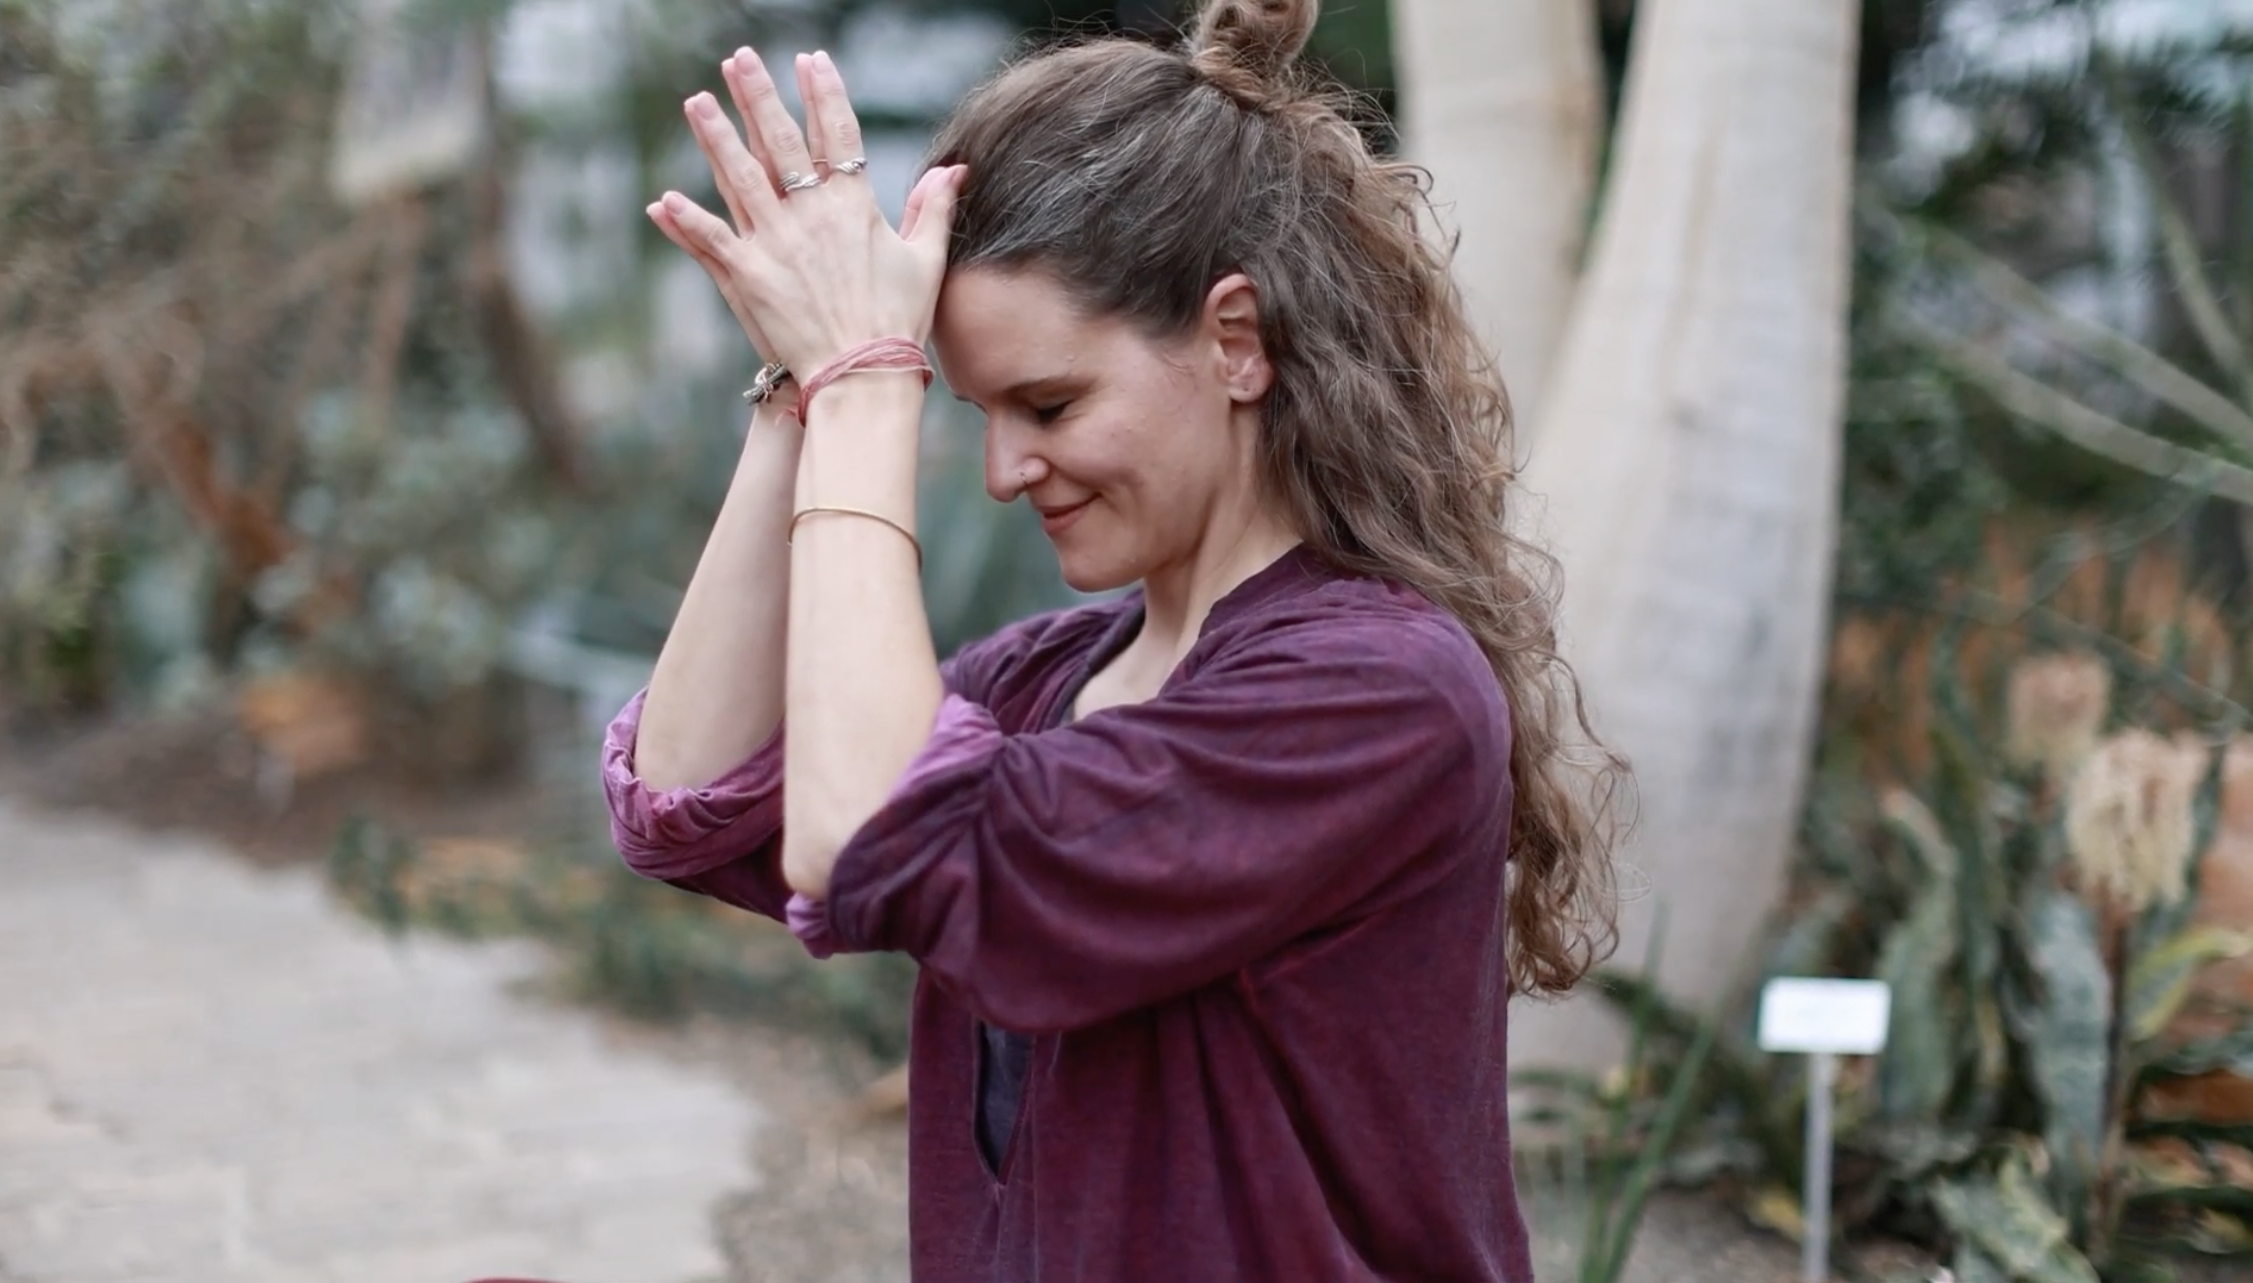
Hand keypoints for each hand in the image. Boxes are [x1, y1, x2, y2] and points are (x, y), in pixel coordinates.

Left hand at [649, 47, 965, 380]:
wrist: (863, 375)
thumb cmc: (898, 323)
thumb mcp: (925, 261)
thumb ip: (934, 209)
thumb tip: (955, 169)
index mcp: (854, 207)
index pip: (838, 135)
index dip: (824, 94)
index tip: (811, 61)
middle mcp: (811, 216)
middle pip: (782, 142)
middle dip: (759, 96)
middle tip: (739, 59)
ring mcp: (776, 244)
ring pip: (741, 177)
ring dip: (717, 137)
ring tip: (698, 101)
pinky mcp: (749, 276)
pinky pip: (712, 240)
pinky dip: (688, 220)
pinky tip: (663, 199)